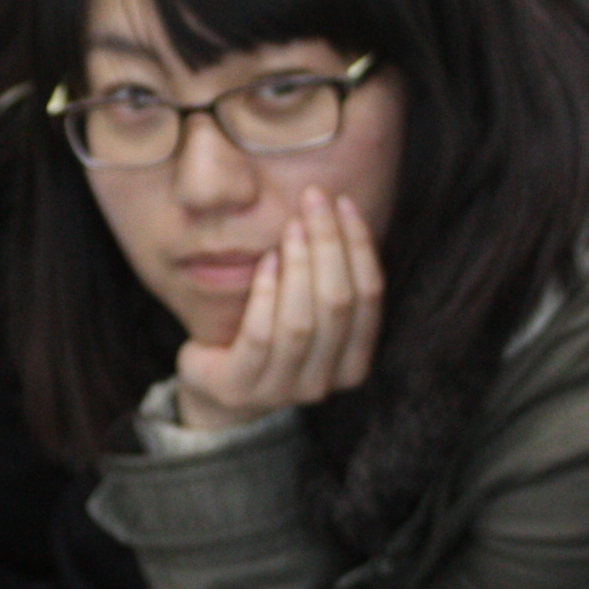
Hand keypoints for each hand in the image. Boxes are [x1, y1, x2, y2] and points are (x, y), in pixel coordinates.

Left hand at [175, 188, 383, 432]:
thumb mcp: (308, 312)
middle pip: (337, 304)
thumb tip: (338, 209)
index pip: (369, 297)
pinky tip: (265, 259)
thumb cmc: (270, 336)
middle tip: (314, 200)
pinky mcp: (241, 387)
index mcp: (354, 363)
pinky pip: (259, 336)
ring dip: (300, 266)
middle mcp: (325, 381)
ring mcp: (283, 389)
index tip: (344, 203)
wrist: (218, 388)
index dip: (360, 246)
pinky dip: (266, 294)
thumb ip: (329, 279)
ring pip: (301, 322)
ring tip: (292, 225)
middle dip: (329, 244)